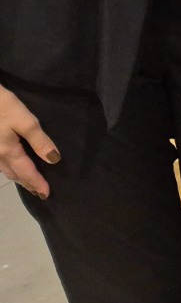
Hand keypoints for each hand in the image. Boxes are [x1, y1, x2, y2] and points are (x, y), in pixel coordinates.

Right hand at [0, 83, 58, 199]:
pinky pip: (0, 164)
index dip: (37, 184)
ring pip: (6, 170)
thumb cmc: (3, 107)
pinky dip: (10, 169)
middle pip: (15, 175)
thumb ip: (40, 141)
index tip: (47, 194)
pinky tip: (13, 167)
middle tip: (39, 193)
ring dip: (18, 178)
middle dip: (27, 184)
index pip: (27, 172)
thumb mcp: (26, 121)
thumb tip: (54, 160)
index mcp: (9, 152)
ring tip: (28, 183)